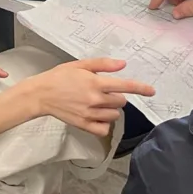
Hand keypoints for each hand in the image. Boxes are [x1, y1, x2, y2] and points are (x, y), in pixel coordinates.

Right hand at [23, 58, 157, 137]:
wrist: (40, 94)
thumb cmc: (59, 77)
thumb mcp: (80, 65)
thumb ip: (103, 64)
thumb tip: (123, 64)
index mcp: (95, 82)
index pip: (124, 86)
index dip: (140, 88)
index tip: (152, 91)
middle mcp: (94, 99)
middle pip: (121, 102)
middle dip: (118, 97)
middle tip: (105, 92)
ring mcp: (89, 114)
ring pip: (114, 115)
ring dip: (112, 110)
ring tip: (99, 103)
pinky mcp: (83, 125)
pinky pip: (104, 129)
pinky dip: (105, 124)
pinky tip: (98, 116)